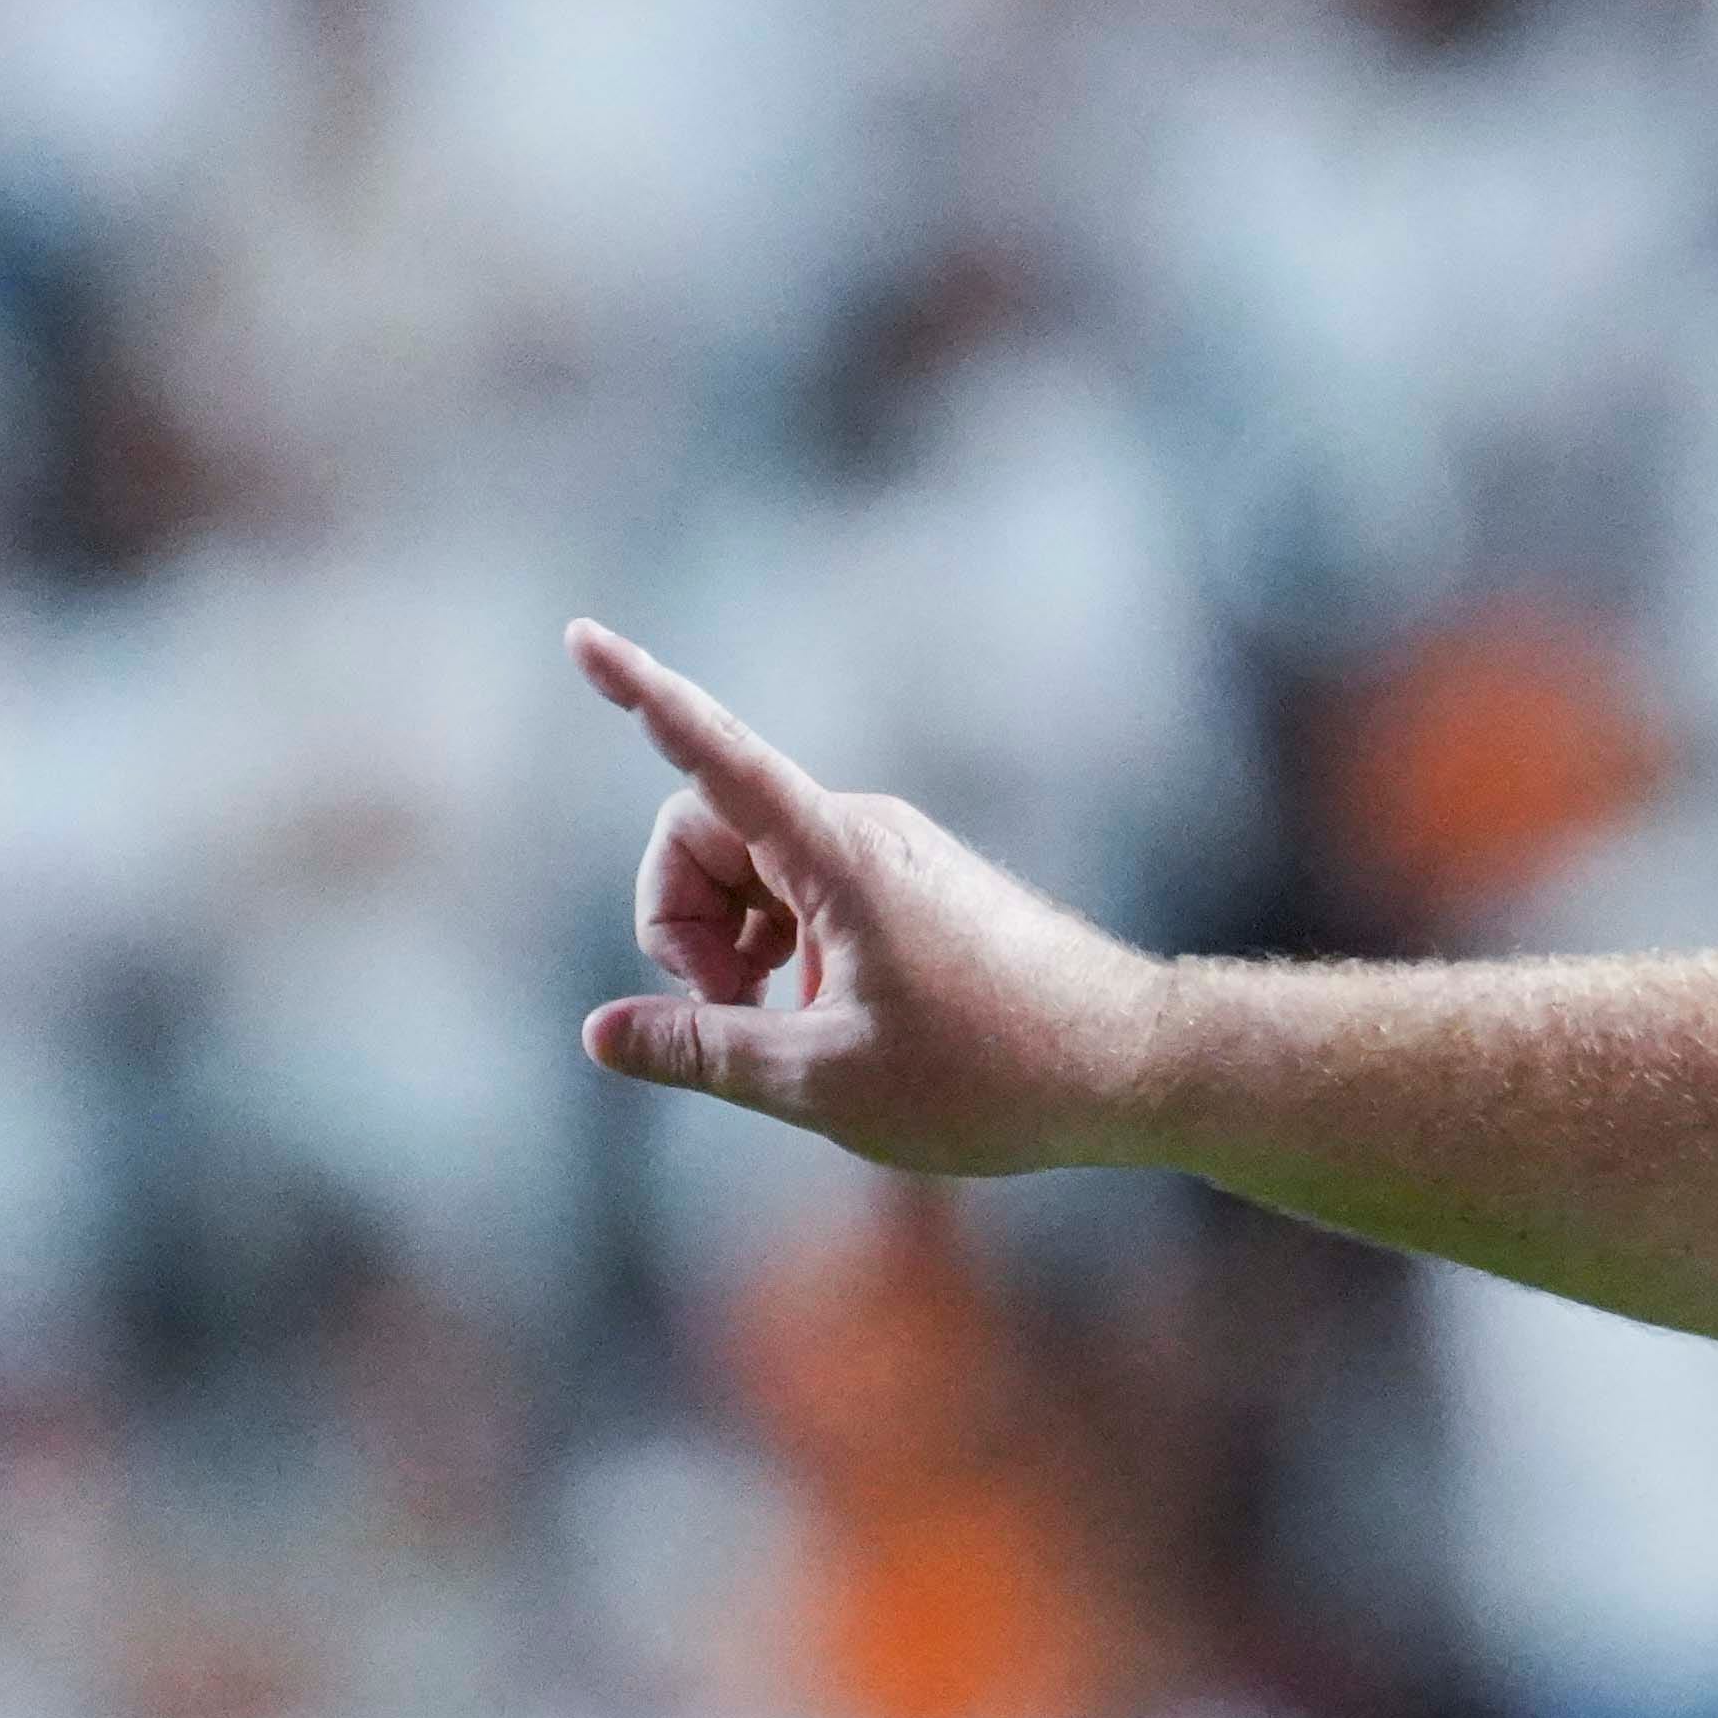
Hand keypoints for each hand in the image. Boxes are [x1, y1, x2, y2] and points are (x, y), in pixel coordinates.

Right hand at [568, 620, 1175, 1175]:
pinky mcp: (914, 888)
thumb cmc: (993, 1075)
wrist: (1136, 1068)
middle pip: (703, 831)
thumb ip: (701, 1049)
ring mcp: (892, 856)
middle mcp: (865, 831)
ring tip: (780, 1029)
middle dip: (676, 918)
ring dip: (729, 944)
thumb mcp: (823, 1081)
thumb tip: (603, 1033)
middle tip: (723, 1013)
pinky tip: (825, 1024)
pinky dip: (782, 953)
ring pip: (752, 871)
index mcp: (839, 854)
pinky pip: (805, 897)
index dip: (641, 696)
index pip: (715, 757)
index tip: (581, 635)